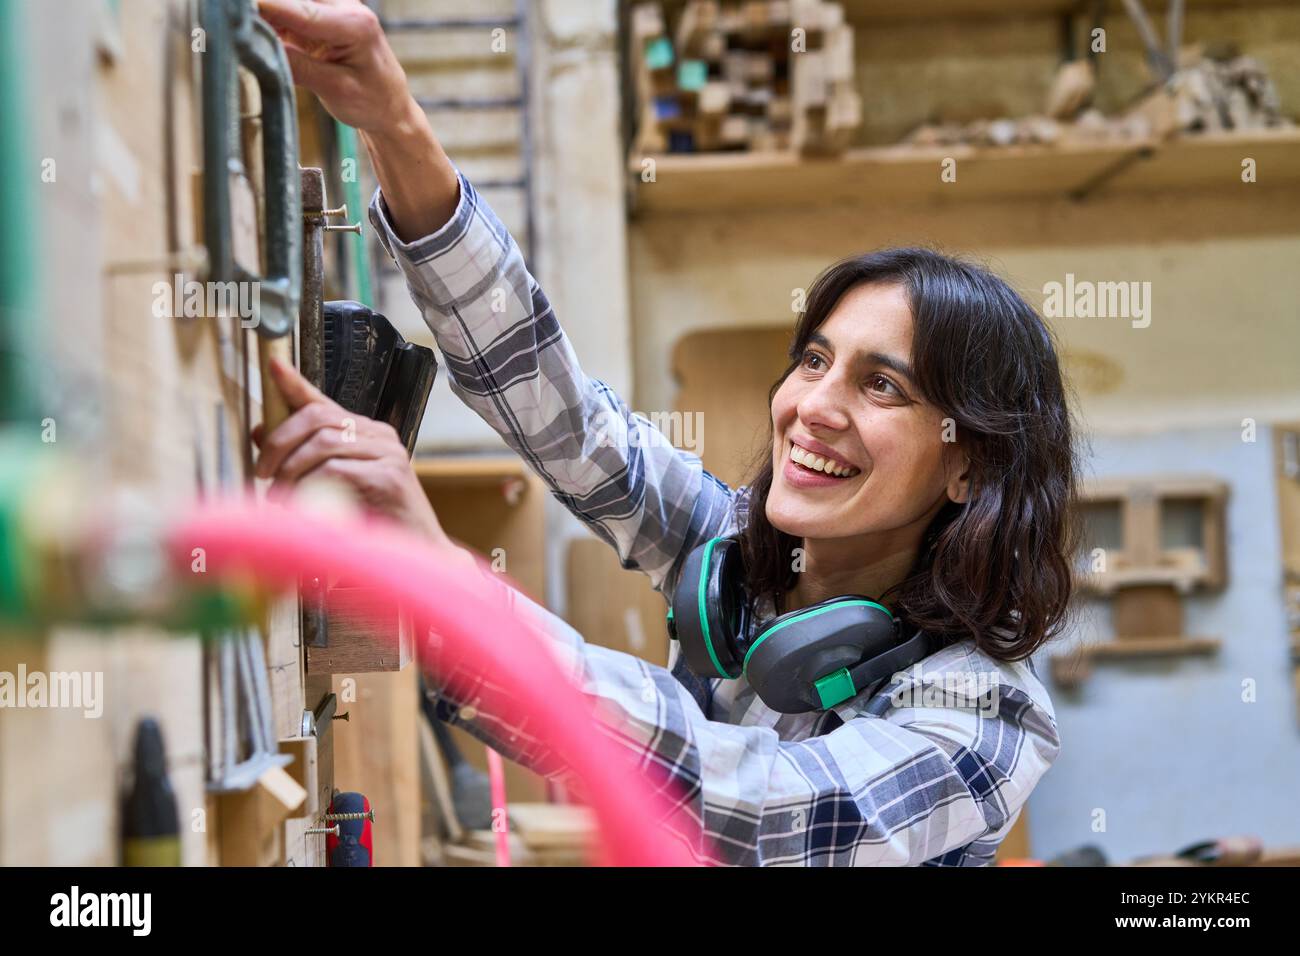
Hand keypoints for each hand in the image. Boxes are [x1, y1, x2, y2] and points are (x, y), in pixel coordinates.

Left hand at [253, 357, 447, 544]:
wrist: (418, 551)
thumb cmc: (375, 521)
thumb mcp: (333, 486)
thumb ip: (301, 460)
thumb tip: (261, 433)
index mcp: (366, 434)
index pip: (324, 402)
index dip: (294, 384)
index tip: (273, 365)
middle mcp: (379, 436)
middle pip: (318, 418)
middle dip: (280, 442)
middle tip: (262, 472)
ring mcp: (387, 454)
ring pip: (323, 443)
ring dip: (291, 471)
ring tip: (280, 497)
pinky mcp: (388, 476)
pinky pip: (336, 470)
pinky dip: (311, 487)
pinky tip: (306, 505)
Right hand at [257, 0, 458, 242]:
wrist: (390, 108)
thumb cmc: (372, 102)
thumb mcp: (335, 91)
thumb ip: (297, 67)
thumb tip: (258, 46)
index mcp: (355, 24)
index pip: (300, 10)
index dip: (264, 6)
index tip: (234, 8)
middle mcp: (345, 7)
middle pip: (290, 1)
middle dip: (261, 9)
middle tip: (228, 19)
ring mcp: (333, 9)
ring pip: (287, 4)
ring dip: (263, 15)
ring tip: (236, 28)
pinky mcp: (321, 17)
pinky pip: (288, 13)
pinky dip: (269, 20)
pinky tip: (252, 32)